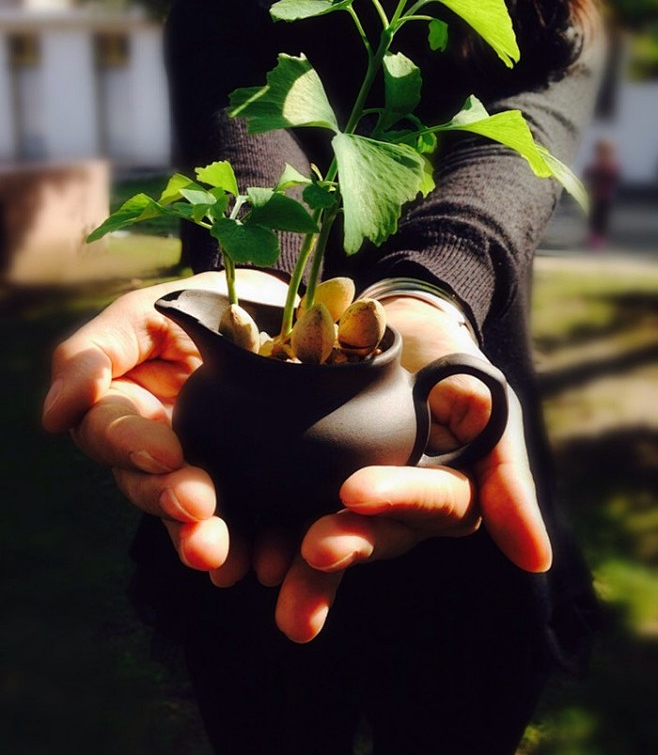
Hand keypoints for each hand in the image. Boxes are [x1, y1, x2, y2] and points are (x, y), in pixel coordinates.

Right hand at [42, 269, 290, 571]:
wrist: (273, 313)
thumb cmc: (199, 303)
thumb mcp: (143, 312)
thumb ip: (91, 355)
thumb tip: (52, 416)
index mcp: (120, 405)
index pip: (110, 432)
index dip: (132, 445)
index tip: (166, 452)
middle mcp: (151, 446)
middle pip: (142, 484)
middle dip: (167, 498)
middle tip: (198, 505)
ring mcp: (196, 467)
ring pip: (181, 511)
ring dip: (195, 534)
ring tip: (215, 551)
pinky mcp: (241, 482)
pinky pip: (233, 519)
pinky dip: (241, 542)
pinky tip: (253, 562)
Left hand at [273, 296, 552, 642]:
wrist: (400, 326)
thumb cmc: (453, 364)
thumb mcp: (489, 407)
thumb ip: (506, 477)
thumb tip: (535, 561)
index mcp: (439, 496)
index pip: (427, 506)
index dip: (396, 502)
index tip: (356, 494)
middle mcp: (391, 508)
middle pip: (372, 534)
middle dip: (342, 544)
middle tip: (309, 551)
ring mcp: (346, 494)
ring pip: (324, 531)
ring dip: (293, 555)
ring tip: (259, 572)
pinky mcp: (302, 475)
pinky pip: (280, 498)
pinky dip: (255, 513)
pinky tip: (225, 529)